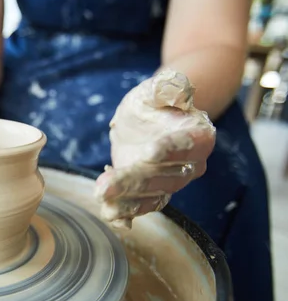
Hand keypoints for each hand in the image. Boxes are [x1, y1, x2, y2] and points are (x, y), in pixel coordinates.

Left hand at [95, 69, 215, 228]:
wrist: (152, 117)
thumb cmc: (158, 100)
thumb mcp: (159, 88)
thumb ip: (169, 87)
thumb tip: (176, 85)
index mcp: (200, 136)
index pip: (186, 145)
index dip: (169, 150)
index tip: (148, 152)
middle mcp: (191, 165)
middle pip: (165, 177)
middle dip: (134, 181)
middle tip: (106, 185)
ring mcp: (171, 182)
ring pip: (152, 195)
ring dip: (126, 200)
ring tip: (101, 197)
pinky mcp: (151, 192)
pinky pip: (142, 206)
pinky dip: (126, 213)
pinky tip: (110, 215)